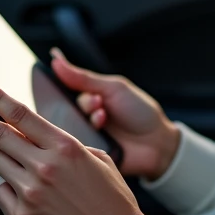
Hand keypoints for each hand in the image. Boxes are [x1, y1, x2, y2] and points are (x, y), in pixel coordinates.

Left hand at [0, 79, 150, 214]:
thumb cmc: (113, 203)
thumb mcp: (99, 160)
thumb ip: (65, 146)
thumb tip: (37, 139)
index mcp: (66, 148)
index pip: (22, 114)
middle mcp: (45, 167)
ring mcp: (31, 193)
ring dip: (0, 156)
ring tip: (15, 163)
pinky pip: (0, 191)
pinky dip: (8, 188)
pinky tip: (27, 194)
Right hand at [49, 49, 180, 180]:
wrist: (158, 142)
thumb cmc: (138, 111)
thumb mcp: (113, 88)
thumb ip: (83, 78)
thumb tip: (55, 60)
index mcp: (86, 99)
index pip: (62, 92)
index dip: (61, 88)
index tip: (61, 84)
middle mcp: (81, 118)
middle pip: (64, 109)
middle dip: (82, 103)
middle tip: (98, 102)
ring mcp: (84, 137)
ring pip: (69, 127)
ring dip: (87, 118)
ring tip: (103, 116)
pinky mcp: (87, 154)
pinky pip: (74, 146)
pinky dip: (87, 135)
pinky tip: (101, 130)